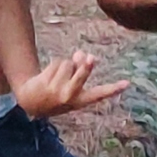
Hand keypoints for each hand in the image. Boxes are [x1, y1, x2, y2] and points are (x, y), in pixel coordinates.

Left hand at [16, 49, 130, 117]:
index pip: (100, 94)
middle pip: (83, 71)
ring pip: (68, 63)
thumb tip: (81, 53)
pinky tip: (46, 77)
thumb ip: (79, 71)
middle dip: (86, 63)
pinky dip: (53, 66)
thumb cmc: (55, 93)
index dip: (114, 88)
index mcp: (80, 102)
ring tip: (55, 78)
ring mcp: (57, 91)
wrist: (29, 103)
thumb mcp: (70, 86)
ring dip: (63, 66)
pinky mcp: (46, 83)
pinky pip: (56, 63)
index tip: (127, 84)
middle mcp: (70, 98)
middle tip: (90, 57)